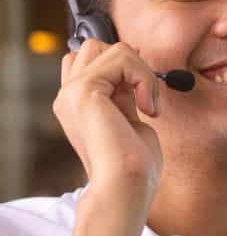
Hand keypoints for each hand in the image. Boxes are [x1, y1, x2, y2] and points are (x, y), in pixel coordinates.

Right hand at [53, 39, 162, 208]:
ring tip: (149, 106)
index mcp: (77, 104)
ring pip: (112, 48)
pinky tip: (148, 108)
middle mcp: (69, 96)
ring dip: (141, 72)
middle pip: (96, 47)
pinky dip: (145, 78)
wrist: (126, 187)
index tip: (142, 91)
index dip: (121, 67)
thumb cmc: (133, 166)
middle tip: (145, 96)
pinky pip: (123, 59)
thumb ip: (125, 94)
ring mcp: (73, 92)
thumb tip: (134, 69)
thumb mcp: (129, 120)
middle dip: (130, 64)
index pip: (90, 61)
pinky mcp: (85, 91)